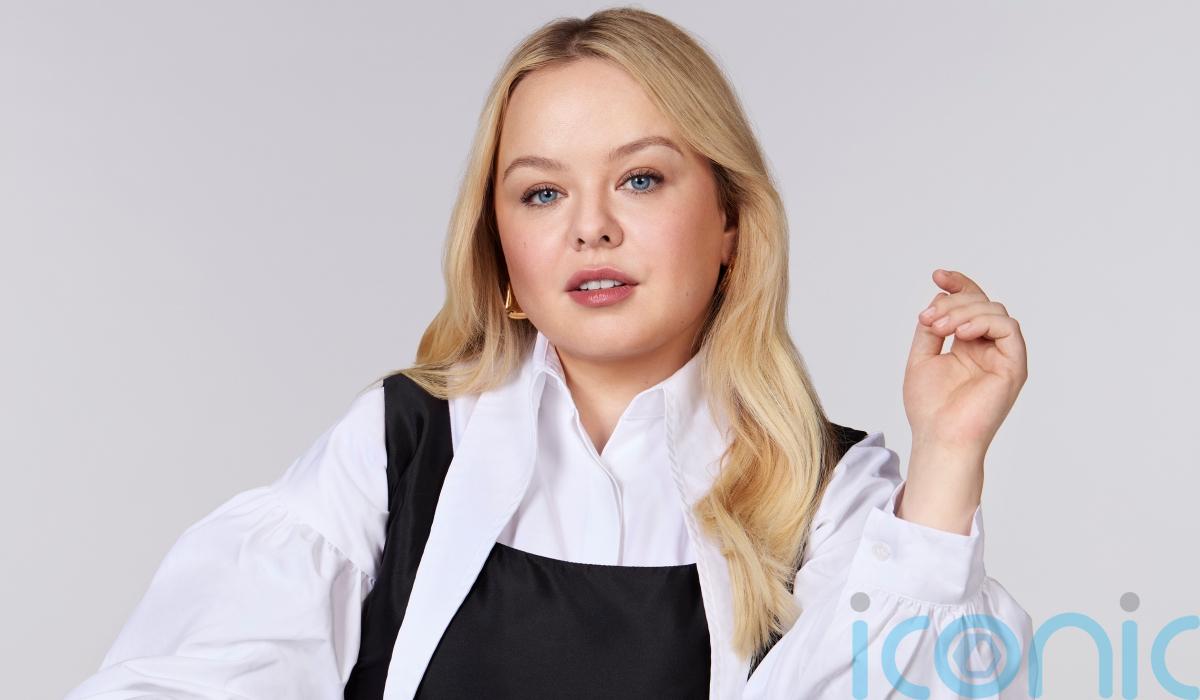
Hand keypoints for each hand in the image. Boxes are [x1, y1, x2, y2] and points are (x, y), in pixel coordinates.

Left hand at [897, 269, 1028, 532]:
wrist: (939, 438)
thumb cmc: (930, 408)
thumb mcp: (922, 357)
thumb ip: (932, 327)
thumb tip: (939, 299)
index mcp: (968, 345)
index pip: (970, 305)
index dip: (958, 285)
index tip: (937, 275)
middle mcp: (989, 348)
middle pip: (982, 303)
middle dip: (953, 302)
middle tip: (929, 319)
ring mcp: (1003, 357)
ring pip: (995, 311)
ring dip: (965, 312)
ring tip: (939, 327)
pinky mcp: (1014, 366)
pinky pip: (1009, 329)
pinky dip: (984, 322)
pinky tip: (961, 332)